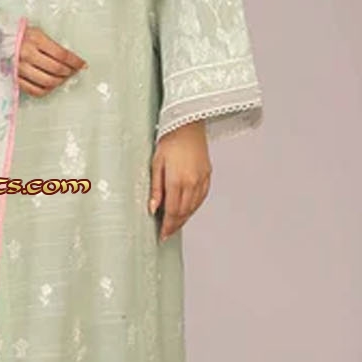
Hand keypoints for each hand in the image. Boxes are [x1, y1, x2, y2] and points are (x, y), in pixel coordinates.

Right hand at [16, 24, 85, 95]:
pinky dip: (47, 90)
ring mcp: (20, 68)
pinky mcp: (14, 78)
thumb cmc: (17, 35)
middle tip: (72, 71)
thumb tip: (69, 60)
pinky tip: (50, 86)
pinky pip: (35, 90)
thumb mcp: (36, 32)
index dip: (75, 61)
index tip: (82, 64)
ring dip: (59, 81)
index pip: (62, 54)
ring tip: (62, 78)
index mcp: (35, 39)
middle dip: (69, 72)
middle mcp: (28, 54)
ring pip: (48, 82)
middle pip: (57, 69)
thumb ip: (51, 45)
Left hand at [149, 121, 210, 239]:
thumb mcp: (156, 164)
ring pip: (194, 207)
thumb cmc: (169, 142)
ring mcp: (202, 180)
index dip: (168, 226)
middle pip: (184, 212)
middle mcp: (192, 183)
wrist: (187, 126)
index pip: (173, 211)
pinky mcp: (207, 175)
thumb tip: (153, 208)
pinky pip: (201, 197)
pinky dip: (194, 207)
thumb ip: (155, 189)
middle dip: (175, 225)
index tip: (163, 235)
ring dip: (185, 217)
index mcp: (177, 180)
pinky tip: (187, 210)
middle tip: (167, 233)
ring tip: (175, 224)